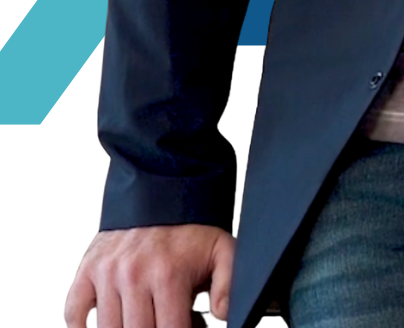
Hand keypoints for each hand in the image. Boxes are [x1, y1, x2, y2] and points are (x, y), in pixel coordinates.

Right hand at [63, 223, 234, 326]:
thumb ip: (228, 283)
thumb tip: (221, 315)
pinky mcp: (86, 272)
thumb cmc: (190, 230)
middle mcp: (133, 276)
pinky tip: (102, 326)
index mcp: (167, 275)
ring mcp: (105, 275)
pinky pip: (73, 315)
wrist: (159, 191)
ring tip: (142, 320)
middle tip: (161, 322)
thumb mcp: (221, 249)